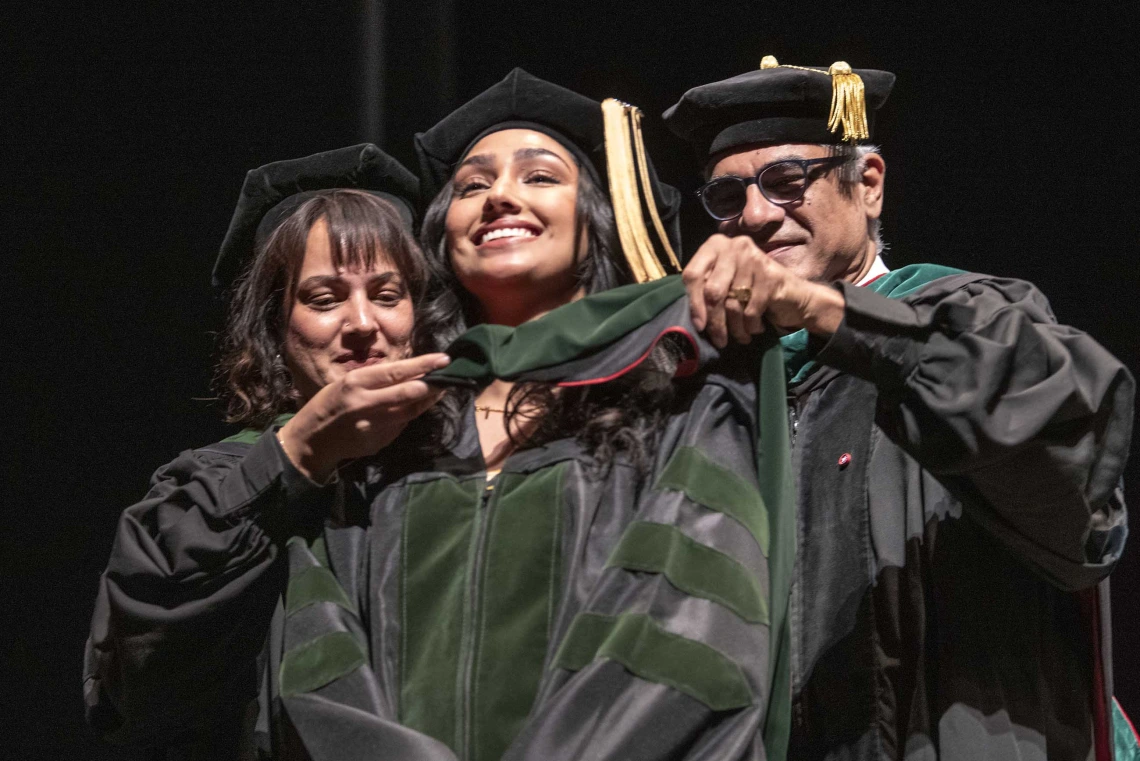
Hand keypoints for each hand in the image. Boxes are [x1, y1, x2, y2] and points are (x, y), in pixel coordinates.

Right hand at [277, 353, 450, 482]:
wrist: (313, 440)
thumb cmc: (331, 404)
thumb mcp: (347, 383)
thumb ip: (377, 380)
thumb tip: (412, 373)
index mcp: (356, 383)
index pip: (396, 371)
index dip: (423, 365)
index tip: (444, 359)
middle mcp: (364, 403)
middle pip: (407, 393)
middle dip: (432, 385)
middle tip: (449, 377)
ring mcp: (372, 426)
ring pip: (409, 412)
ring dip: (426, 401)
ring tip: (438, 391)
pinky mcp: (378, 442)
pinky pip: (400, 426)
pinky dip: (408, 417)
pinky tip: (412, 409)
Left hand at [682, 234, 844, 347]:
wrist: (794, 298)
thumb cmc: (752, 294)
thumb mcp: (725, 287)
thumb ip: (706, 291)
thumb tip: (693, 317)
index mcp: (716, 245)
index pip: (693, 274)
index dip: (693, 303)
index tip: (699, 326)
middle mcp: (735, 246)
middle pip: (712, 291)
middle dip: (715, 322)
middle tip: (719, 340)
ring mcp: (753, 257)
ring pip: (732, 303)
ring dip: (735, 328)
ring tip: (740, 337)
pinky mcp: (770, 274)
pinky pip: (750, 309)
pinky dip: (751, 326)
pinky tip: (755, 328)